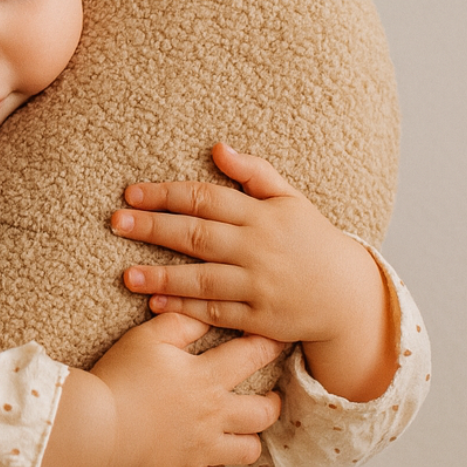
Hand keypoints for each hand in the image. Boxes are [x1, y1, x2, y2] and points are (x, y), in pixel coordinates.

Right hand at [89, 313, 283, 466]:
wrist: (96, 424)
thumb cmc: (120, 376)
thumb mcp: (146, 337)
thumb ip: (180, 322)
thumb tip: (206, 316)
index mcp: (207, 377)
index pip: (253, 355)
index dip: (269, 345)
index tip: (275, 343)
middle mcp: (214, 414)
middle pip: (264, 412)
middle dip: (272, 403)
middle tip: (267, 397)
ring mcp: (203, 449)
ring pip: (249, 451)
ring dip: (248, 440)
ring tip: (241, 432)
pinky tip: (212, 464)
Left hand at [111, 143, 397, 400]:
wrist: (349, 294)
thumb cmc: (312, 240)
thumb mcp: (291, 199)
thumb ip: (254, 173)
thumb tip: (217, 148)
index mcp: (263, 215)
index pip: (206, 198)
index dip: (167, 195)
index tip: (132, 193)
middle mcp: (258, 248)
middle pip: (197, 235)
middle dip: (154, 227)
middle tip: (117, 222)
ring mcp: (259, 285)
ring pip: (202, 278)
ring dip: (162, 276)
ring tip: (128, 275)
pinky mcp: (259, 318)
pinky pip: (216, 312)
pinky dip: (185, 308)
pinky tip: (155, 305)